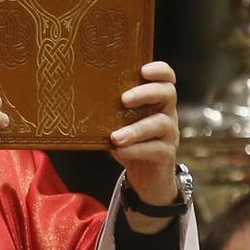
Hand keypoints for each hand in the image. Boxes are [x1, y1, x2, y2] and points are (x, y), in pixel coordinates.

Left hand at [110, 61, 180, 233]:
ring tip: (116, 137)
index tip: (143, 70)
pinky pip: (156, 149)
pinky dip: (137, 149)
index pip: (167, 78)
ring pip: (160, 123)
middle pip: (168, 93)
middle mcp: (167, 113)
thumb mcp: (120, 124)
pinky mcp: (167, 155)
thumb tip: (79, 99)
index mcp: (156, 101)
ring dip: (136, 129)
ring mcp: (170, 134)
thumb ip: (110, 112)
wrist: (147, 179)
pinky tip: (121, 151)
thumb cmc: (131, 144)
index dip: (159, 71)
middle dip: (146, 93)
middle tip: (124, 99)